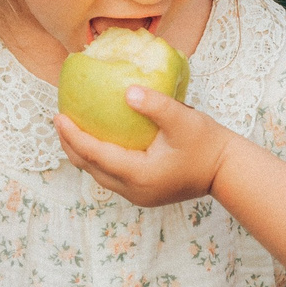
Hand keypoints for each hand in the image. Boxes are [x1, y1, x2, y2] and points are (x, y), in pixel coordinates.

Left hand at [55, 86, 233, 206]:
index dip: (73, 136)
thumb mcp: (183, 120)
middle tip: (59, 120)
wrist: (227, 171)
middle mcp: (133, 190)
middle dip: (70, 145)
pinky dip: (99, 158)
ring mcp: (138, 195)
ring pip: (99, 175)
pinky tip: (99, 140)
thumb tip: (127, 91)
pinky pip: (111, 176)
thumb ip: (155, 105)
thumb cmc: (207, 144)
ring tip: (72, 130)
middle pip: (90, 168)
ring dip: (83, 153)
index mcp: (138, 174)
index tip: (58, 116)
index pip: (94, 155)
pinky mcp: (144, 192)